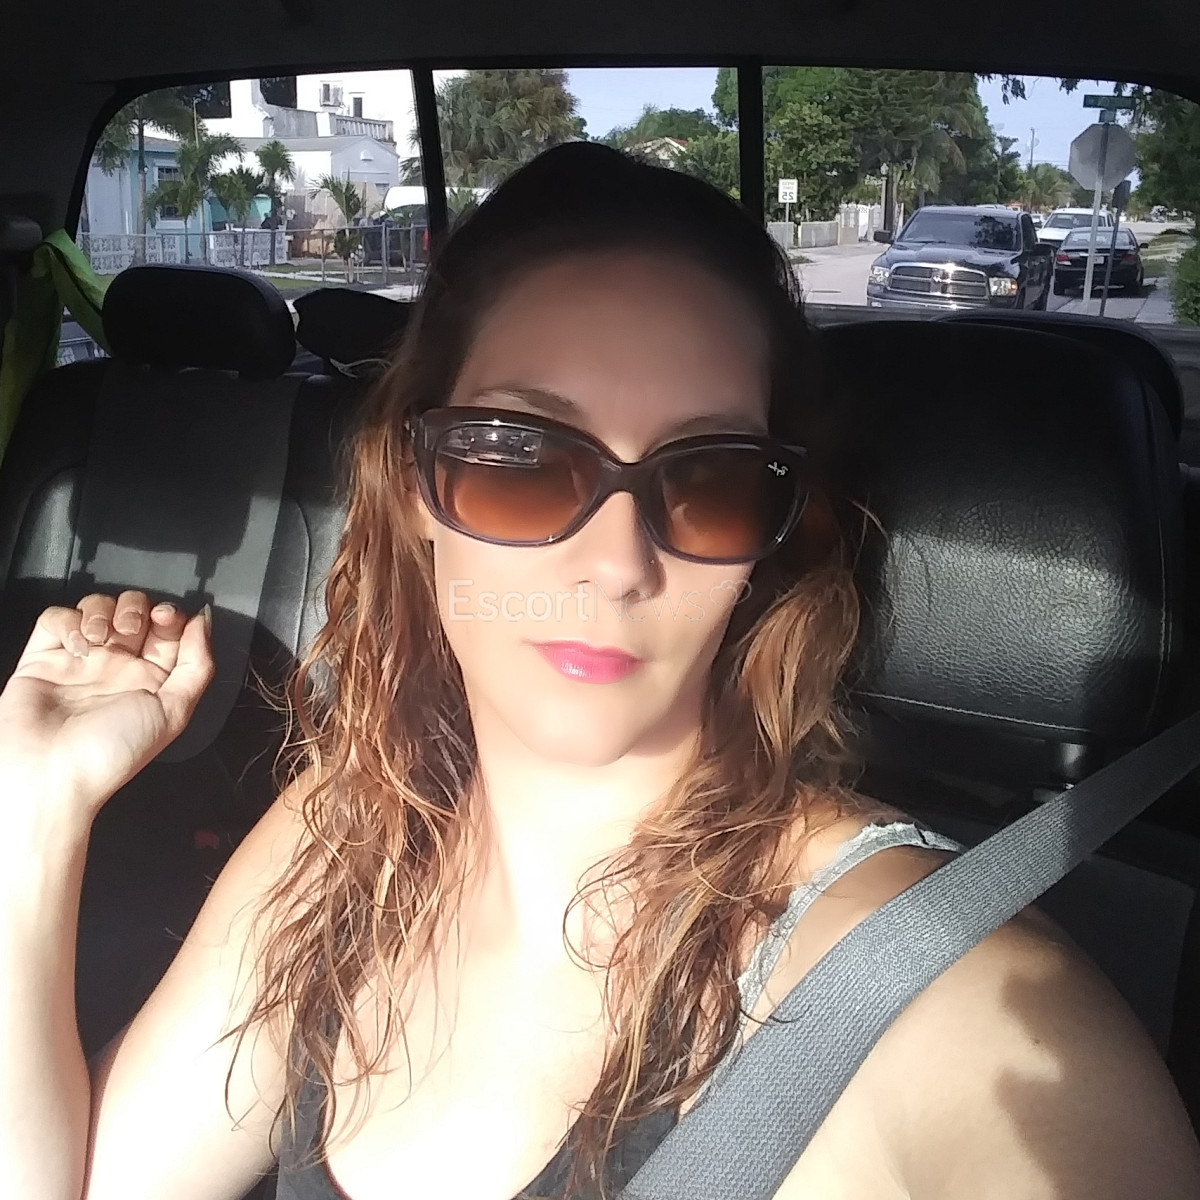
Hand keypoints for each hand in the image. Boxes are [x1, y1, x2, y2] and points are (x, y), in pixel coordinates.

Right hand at [0, 591, 213, 831]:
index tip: (166, 618)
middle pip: (134, 612)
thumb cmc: (114, 751)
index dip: (171, 616)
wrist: (51, 774)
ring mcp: (81, 660)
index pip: (168, 630)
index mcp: (152, 680)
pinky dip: (68, 621)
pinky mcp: (43, 657)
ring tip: (99, 640)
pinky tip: (75, 645)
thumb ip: (197, 666)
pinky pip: (57, 618)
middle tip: (129, 630)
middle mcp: (118, 667)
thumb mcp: (174, 712)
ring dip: (103, 611)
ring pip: (97, 608)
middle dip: (136, 609)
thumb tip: (204, 621)